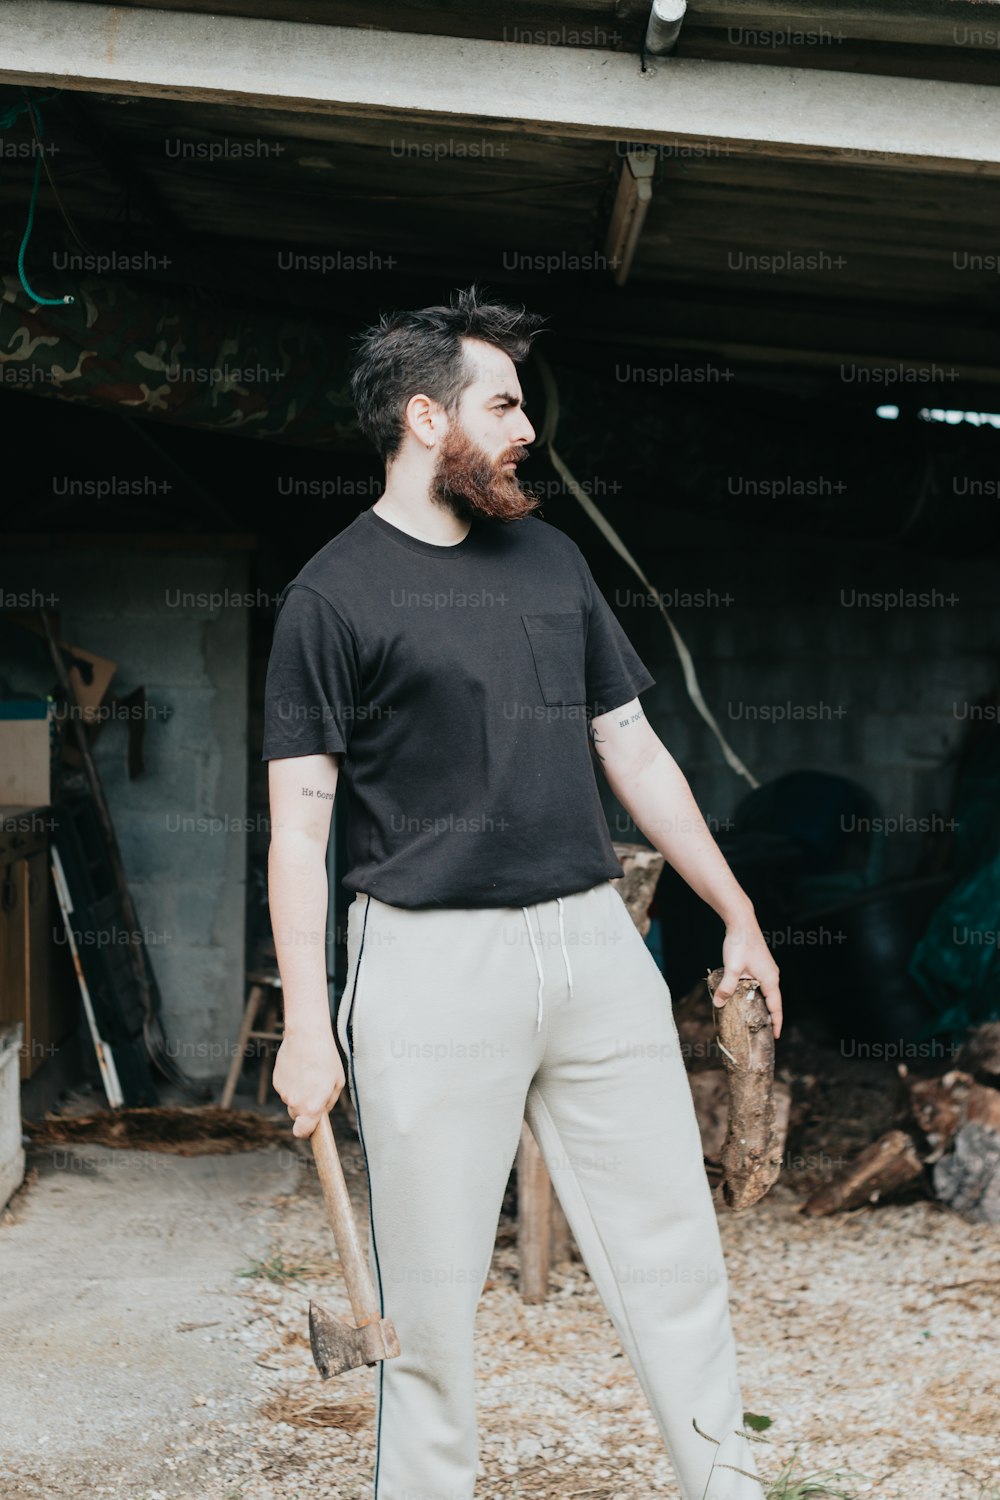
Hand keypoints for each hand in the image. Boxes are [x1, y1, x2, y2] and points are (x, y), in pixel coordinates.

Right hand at [272, 1027, 345, 1137]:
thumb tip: (321, 1113)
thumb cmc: (326, 1059)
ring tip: (308, 1072)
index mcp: (311, 1107)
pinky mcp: (276, 1081)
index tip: (308, 1129)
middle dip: (305, 1108)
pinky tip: (299, 1067)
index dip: (305, 1132)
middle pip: (297, 1115)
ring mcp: (283, 1092)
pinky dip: (291, 1081)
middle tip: (315, 1089)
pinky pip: (285, 1088)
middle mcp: (294, 1103)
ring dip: (299, 1091)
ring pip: (291, 1099)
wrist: (306, 1036)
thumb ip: (329, 1103)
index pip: (302, 1132)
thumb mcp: (337, 1082)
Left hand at [713, 920, 781, 1039]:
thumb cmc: (739, 944)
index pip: (776, 1007)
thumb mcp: (731, 968)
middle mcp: (772, 975)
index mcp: (770, 980)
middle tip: (762, 1032)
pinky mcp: (760, 964)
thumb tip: (719, 1004)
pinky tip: (745, 997)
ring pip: (766, 992)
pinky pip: (761, 984)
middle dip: (768, 1016)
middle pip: (773, 1001)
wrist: (741, 922)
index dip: (776, 1023)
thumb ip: (726, 987)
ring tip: (753, 1018)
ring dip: (761, 1004)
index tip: (775, 1036)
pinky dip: (756, 994)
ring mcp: (767, 970)